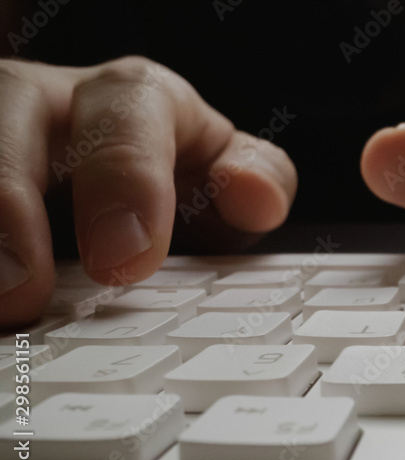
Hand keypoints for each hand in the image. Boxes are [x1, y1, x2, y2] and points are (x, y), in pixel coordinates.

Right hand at [0, 56, 296, 327]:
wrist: (114, 192)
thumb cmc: (169, 184)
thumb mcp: (221, 181)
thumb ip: (255, 181)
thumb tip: (257, 196)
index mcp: (132, 99)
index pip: (129, 109)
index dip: (126, 178)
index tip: (128, 262)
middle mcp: (47, 102)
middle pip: (9, 113)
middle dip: (8, 197)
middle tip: (20, 293)